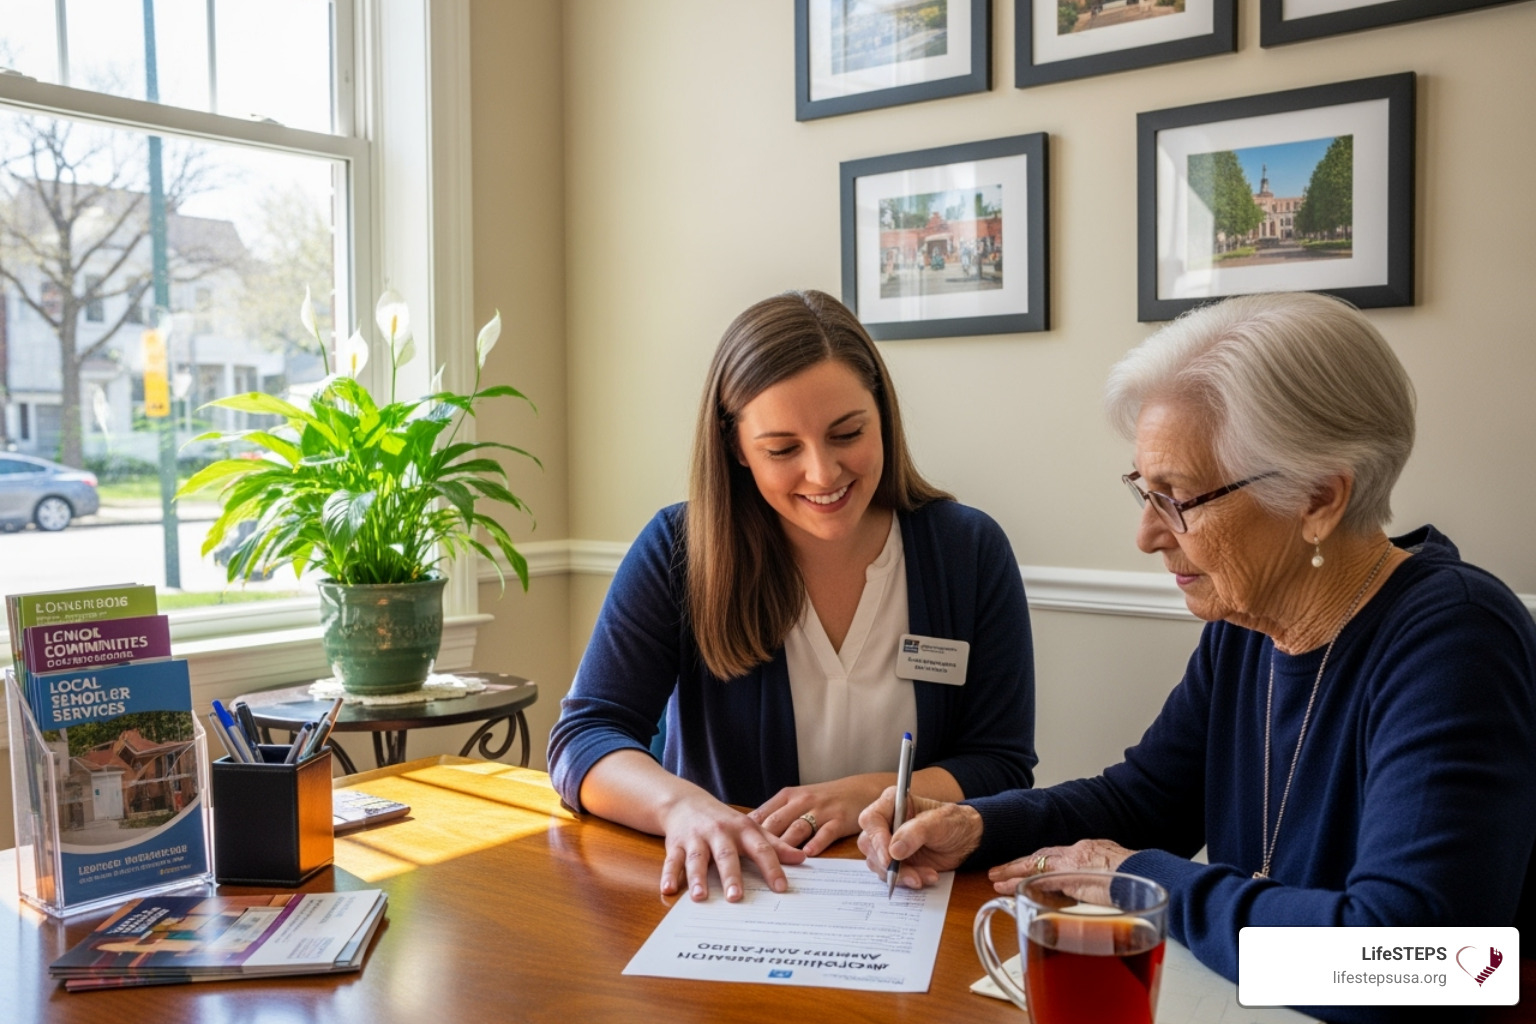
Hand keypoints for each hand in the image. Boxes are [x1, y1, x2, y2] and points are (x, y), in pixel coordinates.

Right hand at [658, 793, 805, 902]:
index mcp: (742, 830)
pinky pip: (672, 860)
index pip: (760, 849)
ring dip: (698, 878)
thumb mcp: (750, 828)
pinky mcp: (676, 844)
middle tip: (736, 898)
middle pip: (726, 855)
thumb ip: (775, 844)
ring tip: (700, 897)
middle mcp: (719, 833)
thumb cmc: (723, 821)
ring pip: (697, 859)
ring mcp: (696, 838)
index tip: (781, 887)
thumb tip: (802, 858)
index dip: (771, 868)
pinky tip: (668, 890)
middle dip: (731, 876)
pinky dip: (669, 875)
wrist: (685, 802)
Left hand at [749, 776, 883, 856]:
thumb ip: (777, 816)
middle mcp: (802, 801)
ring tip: (774, 864)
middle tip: (747, 864)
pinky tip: (808, 855)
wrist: (860, 790)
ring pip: (798, 828)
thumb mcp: (798, 801)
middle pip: (776, 823)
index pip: (763, 815)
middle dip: (761, 843)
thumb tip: (749, 837)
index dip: (746, 833)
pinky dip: (816, 843)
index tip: (733, 850)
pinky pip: (825, 832)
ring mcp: (821, 810)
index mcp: (787, 796)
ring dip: (785, 846)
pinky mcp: (839, 819)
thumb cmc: (824, 799)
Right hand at [856, 785, 982, 889]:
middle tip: (909, 874)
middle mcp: (886, 822)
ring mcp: (888, 842)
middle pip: (869, 844)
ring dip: (900, 875)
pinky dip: (907, 880)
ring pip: (878, 863)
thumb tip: (894, 850)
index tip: (890, 858)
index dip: (877, 839)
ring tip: (926, 875)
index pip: (871, 820)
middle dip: (888, 863)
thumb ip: (916, 832)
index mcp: (892, 803)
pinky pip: (890, 875)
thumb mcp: (940, 823)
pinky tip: (927, 877)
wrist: (967, 841)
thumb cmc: (954, 823)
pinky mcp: (895, 861)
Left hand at [988, 838, 1136, 893]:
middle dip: (1020, 863)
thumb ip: (1105, 883)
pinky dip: (1020, 882)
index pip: (1059, 855)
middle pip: (1041, 855)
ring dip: (1013, 871)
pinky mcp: (1069, 874)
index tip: (1027, 867)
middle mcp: (1078, 851)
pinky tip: (1007, 887)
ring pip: (1033, 863)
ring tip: (995, 878)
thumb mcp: (1121, 876)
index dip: (1041, 862)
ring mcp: (1072, 861)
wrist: (1148, 874)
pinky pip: (1037, 877)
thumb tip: (1100, 895)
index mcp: (1091, 850)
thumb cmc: (1142, 879)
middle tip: (1000, 871)